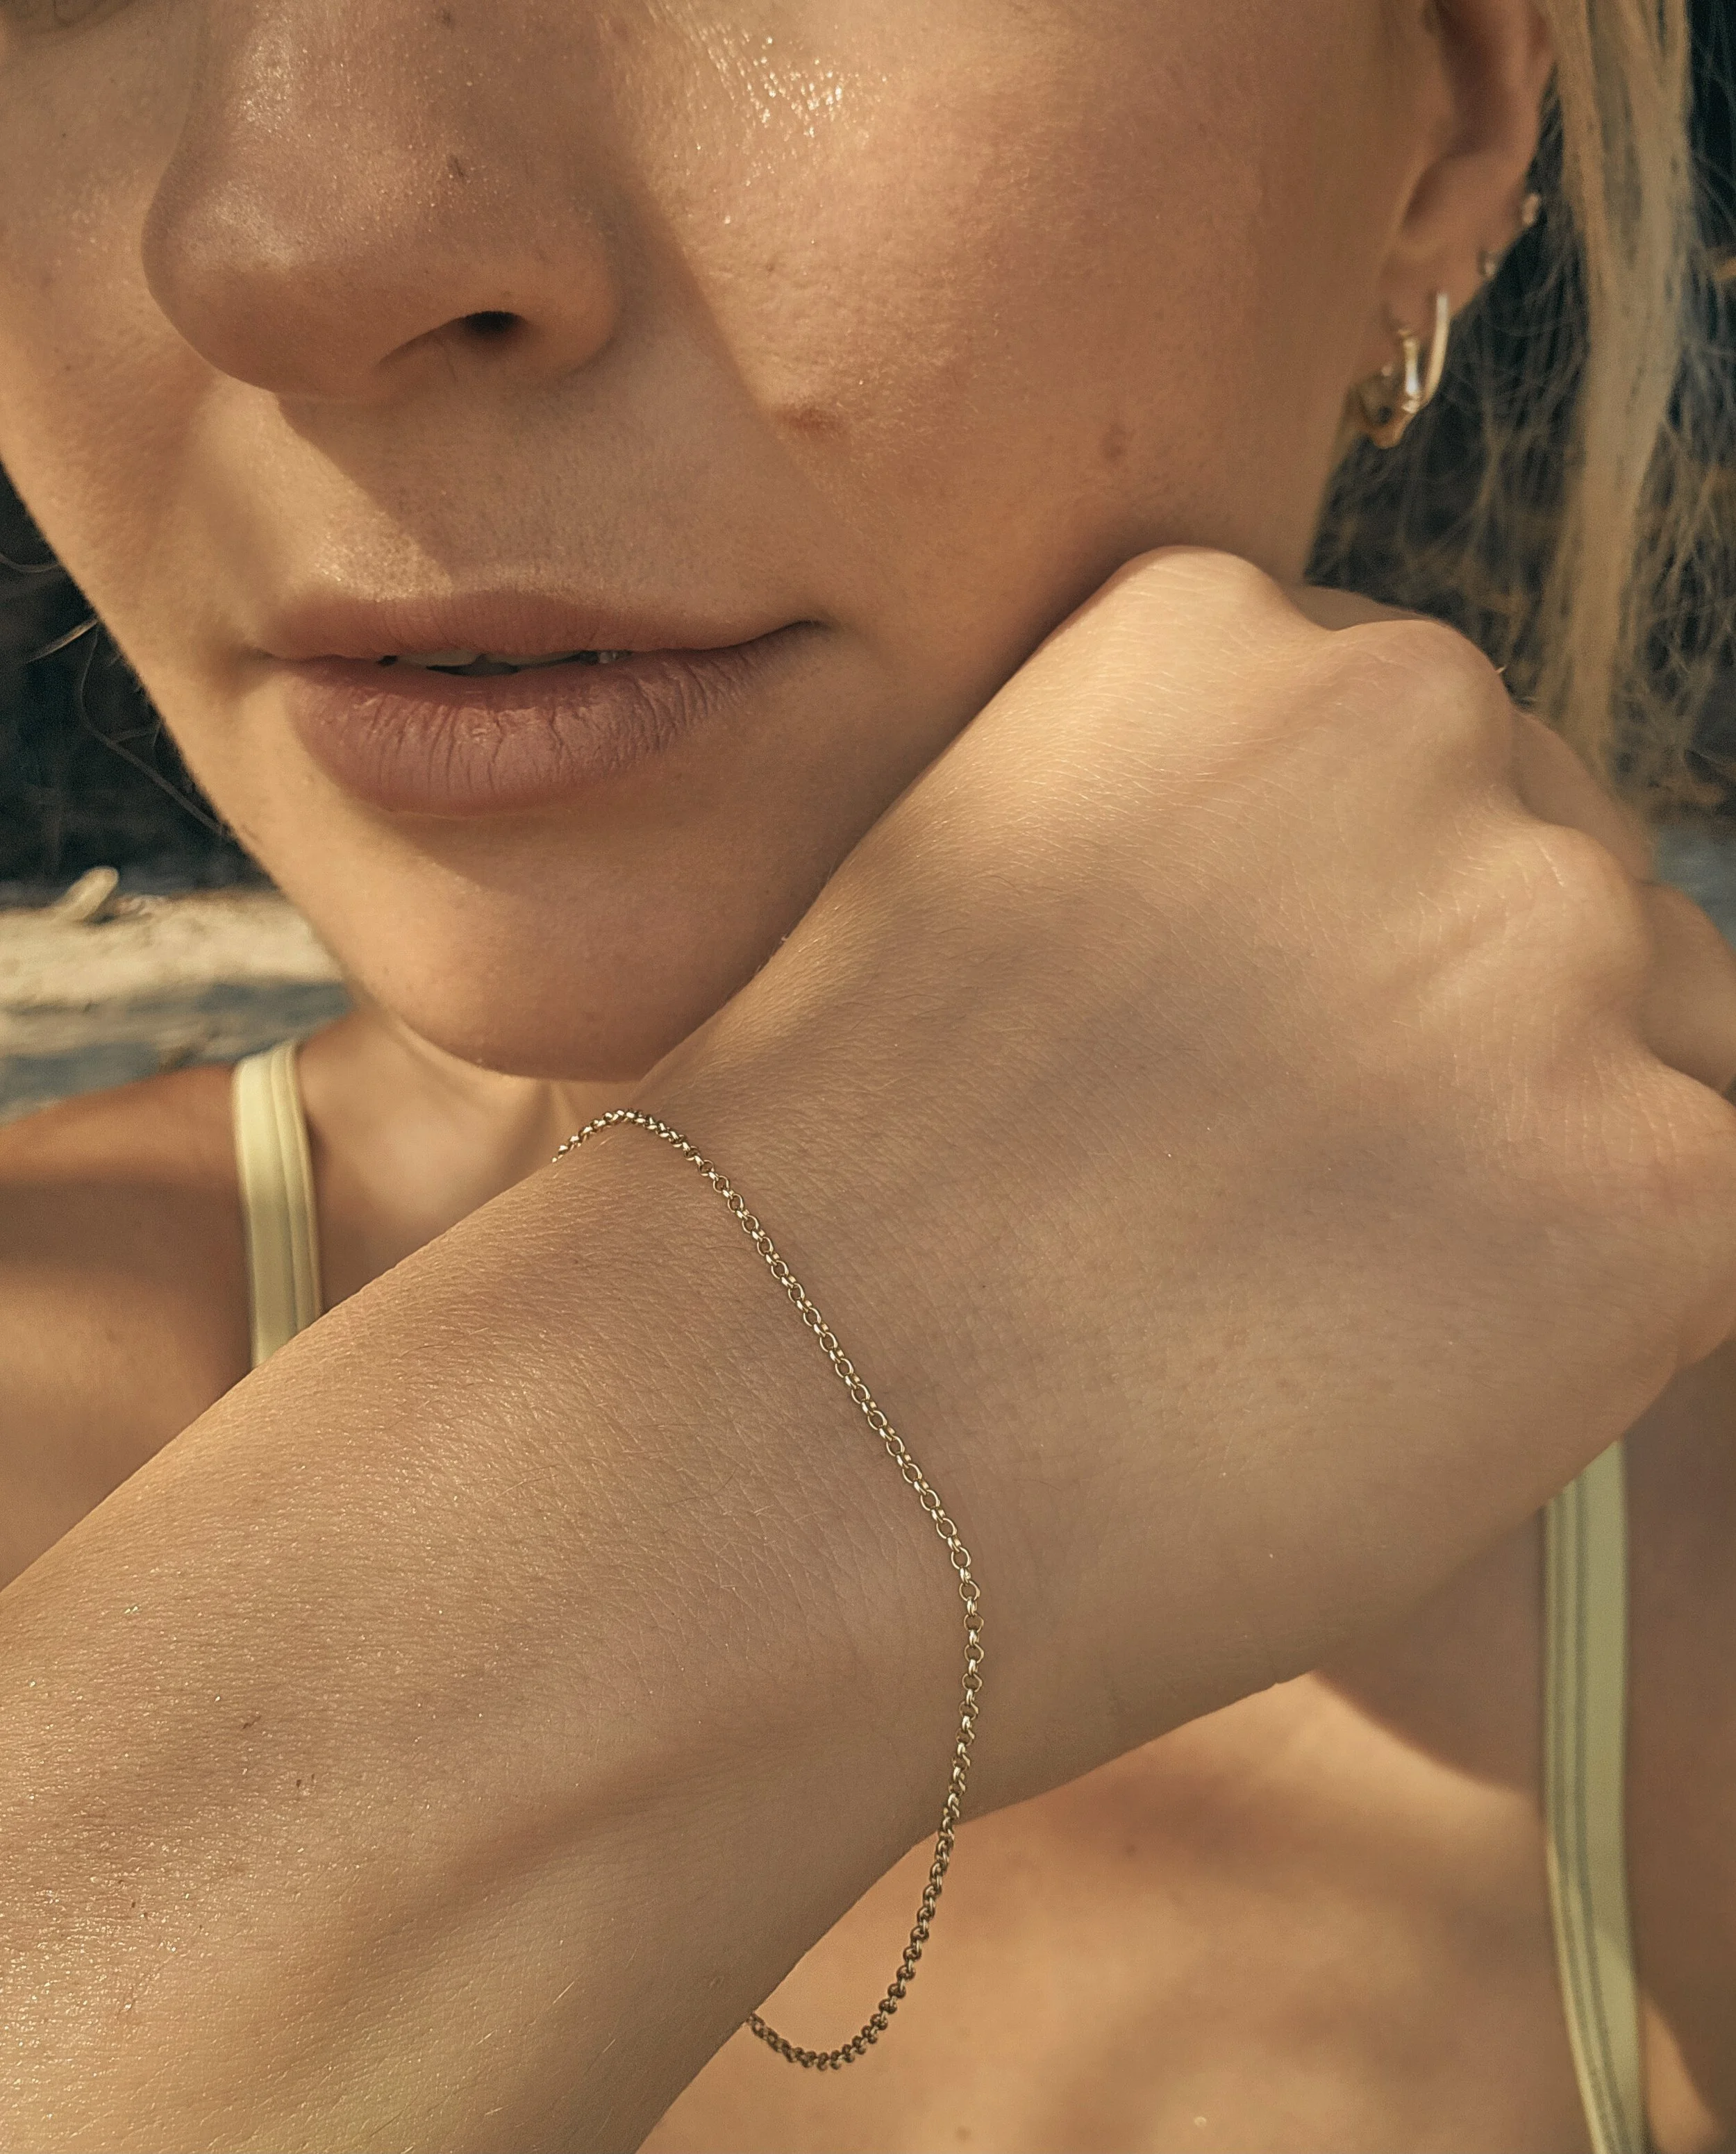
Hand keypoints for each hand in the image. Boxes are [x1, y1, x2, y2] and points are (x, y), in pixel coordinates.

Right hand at [645, 548, 1735, 1797]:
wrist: (778, 1426)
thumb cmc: (827, 1211)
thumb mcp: (982, 902)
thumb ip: (1186, 853)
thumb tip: (1343, 960)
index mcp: (1219, 623)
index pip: (1411, 763)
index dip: (1353, 944)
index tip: (1259, 1073)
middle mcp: (1413, 710)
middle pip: (1551, 883)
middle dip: (1467, 1036)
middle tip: (1297, 1210)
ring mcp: (1551, 929)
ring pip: (1660, 1040)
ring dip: (1544, 1161)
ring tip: (1333, 1306)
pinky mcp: (1660, 1170)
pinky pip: (1707, 1213)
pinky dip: (1598, 1310)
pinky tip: (1413, 1377)